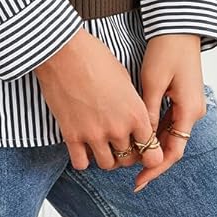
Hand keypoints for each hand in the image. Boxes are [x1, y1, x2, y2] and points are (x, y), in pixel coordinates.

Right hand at [33, 29, 162, 173]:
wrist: (64, 51)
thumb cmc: (95, 57)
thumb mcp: (124, 79)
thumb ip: (132, 105)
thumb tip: (132, 118)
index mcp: (136, 113)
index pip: (153, 153)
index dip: (148, 152)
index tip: (141, 146)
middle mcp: (118, 128)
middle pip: (128, 160)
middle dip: (126, 154)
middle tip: (119, 144)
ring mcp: (94, 134)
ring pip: (107, 165)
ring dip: (105, 157)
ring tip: (100, 144)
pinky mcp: (71, 135)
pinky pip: (81, 163)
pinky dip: (83, 159)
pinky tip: (82, 146)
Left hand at [133, 34, 206, 191]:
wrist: (179, 26)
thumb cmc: (167, 51)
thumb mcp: (153, 83)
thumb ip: (149, 113)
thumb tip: (142, 140)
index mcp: (189, 111)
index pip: (173, 152)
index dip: (155, 169)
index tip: (139, 181)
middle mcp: (193, 112)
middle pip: (173, 145)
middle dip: (152, 160)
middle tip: (131, 174)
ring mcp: (189, 104)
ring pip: (170, 134)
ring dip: (153, 145)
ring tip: (131, 157)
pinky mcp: (183, 96)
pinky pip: (170, 121)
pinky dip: (156, 131)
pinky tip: (139, 135)